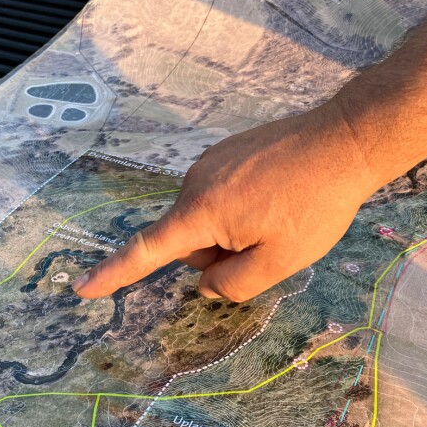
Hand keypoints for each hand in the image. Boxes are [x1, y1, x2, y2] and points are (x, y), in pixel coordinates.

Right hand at [72, 101, 379, 301]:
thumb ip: (234, 285)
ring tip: (278, 217)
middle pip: (187, 239)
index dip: (114, 274)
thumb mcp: (280, 261)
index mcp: (201, 211)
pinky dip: (238, 208)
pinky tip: (277, 197)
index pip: (147, 251)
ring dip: (230, 231)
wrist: (345, 138)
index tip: (82, 289)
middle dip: (216, 253)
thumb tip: (206, 284)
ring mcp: (210, 163)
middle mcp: (195, 182)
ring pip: (205, 218)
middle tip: (266, 245)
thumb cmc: (315, 204)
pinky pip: (219, 195)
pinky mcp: (227, 152)